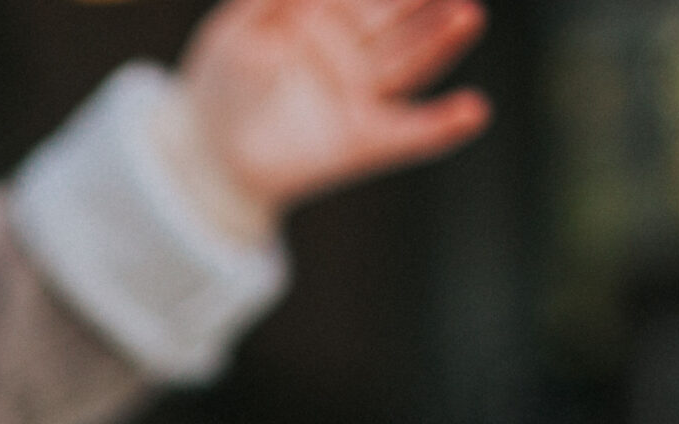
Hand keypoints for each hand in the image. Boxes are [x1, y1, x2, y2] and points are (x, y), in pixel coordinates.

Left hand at [178, 0, 489, 227]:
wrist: (206, 153)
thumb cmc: (221, 83)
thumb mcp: (237, 32)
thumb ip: (270, 2)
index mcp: (327, 15)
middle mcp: (354, 51)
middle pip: (399, 18)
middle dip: (424, 2)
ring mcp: (361, 95)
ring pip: (410, 63)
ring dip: (440, 40)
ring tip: (465, 16)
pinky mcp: (363, 142)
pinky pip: (408, 136)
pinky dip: (440, 127)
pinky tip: (472, 112)